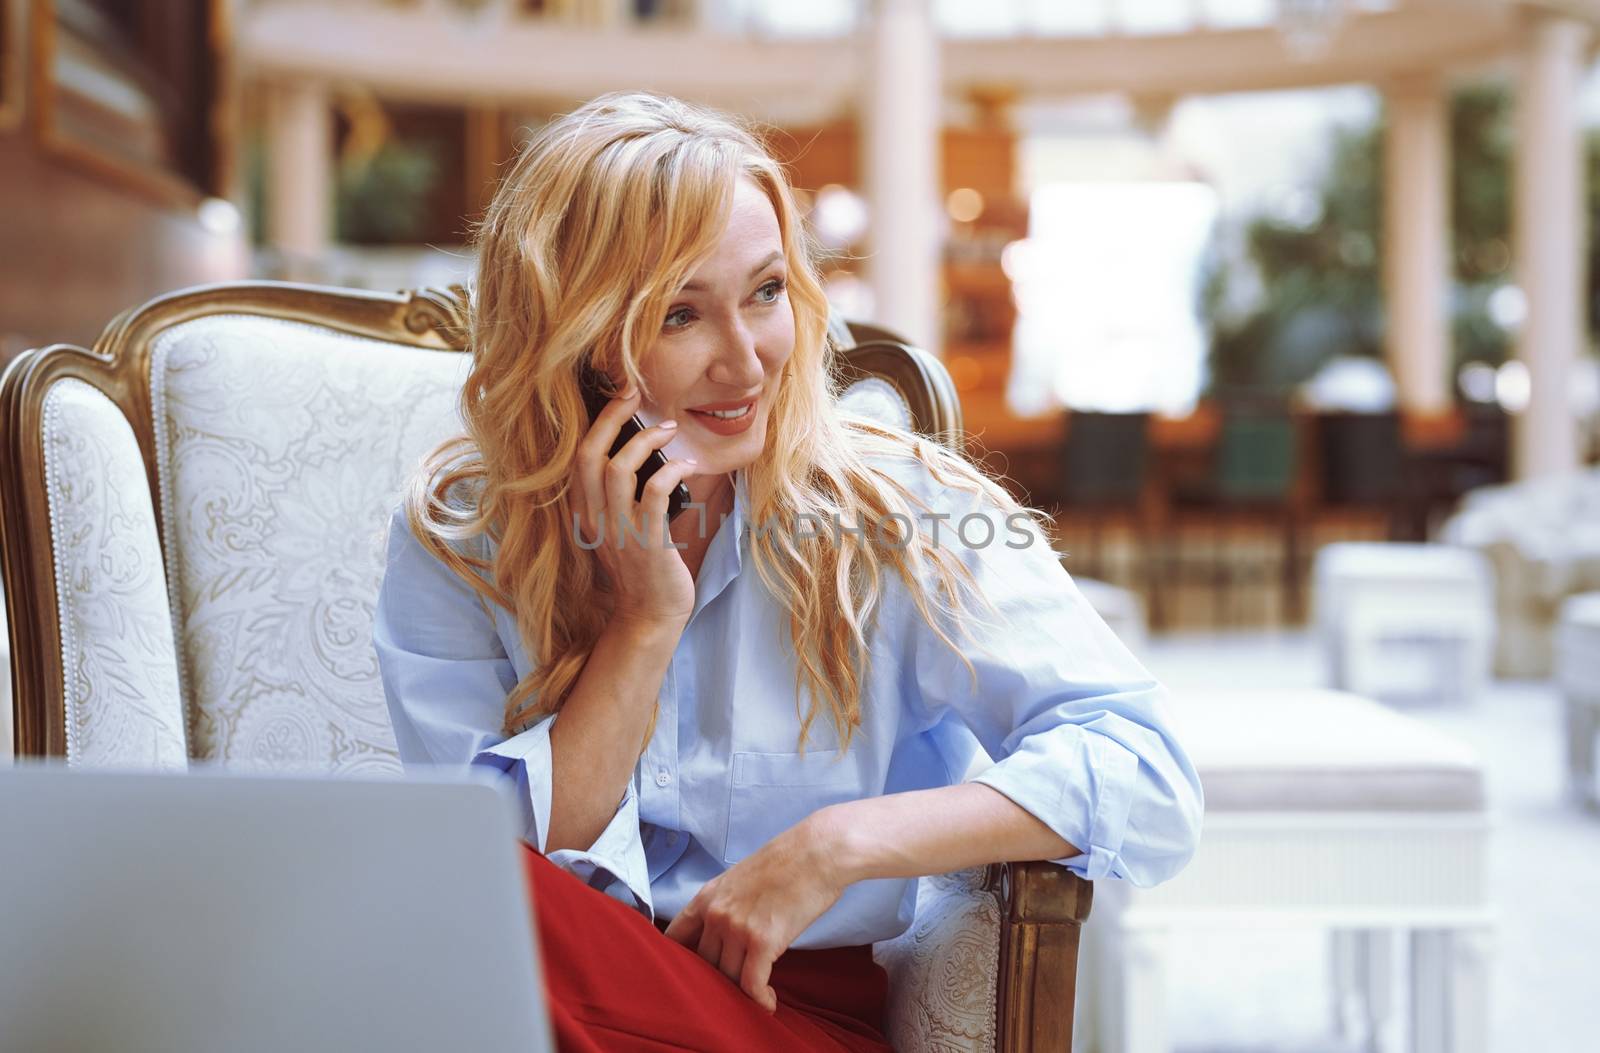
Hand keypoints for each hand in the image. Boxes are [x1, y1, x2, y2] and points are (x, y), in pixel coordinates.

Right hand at [572, 382, 698, 630]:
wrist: (650, 615)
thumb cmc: (642, 567)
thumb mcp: (619, 527)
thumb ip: (620, 495)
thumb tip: (641, 450)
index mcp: (584, 512)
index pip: (577, 457)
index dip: (596, 421)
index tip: (619, 395)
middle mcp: (595, 519)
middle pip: (589, 455)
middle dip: (612, 417)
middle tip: (636, 393)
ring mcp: (619, 531)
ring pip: (618, 470)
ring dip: (646, 441)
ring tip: (669, 428)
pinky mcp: (647, 543)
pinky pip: (654, 495)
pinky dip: (671, 472)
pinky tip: (687, 465)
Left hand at [662, 813, 849, 1012]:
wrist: (817, 852)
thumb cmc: (787, 862)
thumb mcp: (740, 878)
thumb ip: (725, 906)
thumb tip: (724, 936)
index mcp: (707, 897)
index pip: (675, 938)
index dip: (679, 961)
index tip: (689, 975)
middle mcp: (716, 914)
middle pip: (704, 964)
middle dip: (718, 979)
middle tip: (734, 989)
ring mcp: (737, 928)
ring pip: (727, 977)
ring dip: (741, 991)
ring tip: (756, 996)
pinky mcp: (763, 942)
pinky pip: (752, 985)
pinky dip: (759, 1000)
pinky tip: (767, 1004)